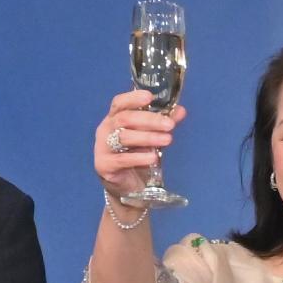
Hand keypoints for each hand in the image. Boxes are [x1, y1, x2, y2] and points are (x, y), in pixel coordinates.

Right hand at [91, 89, 180, 210]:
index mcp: (115, 118)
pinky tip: (153, 158)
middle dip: (149, 120)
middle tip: (170, 124)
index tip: (149, 96)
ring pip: (124, 137)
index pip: (119, 103)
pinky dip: (139, 158)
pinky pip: (122, 159)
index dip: (133, 97)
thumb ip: (163, 124)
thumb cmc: (136, 155)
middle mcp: (106, 129)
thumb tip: (181, 111)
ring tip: (167, 140)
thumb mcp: (151, 137)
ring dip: (148, 137)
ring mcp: (102, 147)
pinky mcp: (104, 165)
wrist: (126, 185)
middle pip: (124, 118)